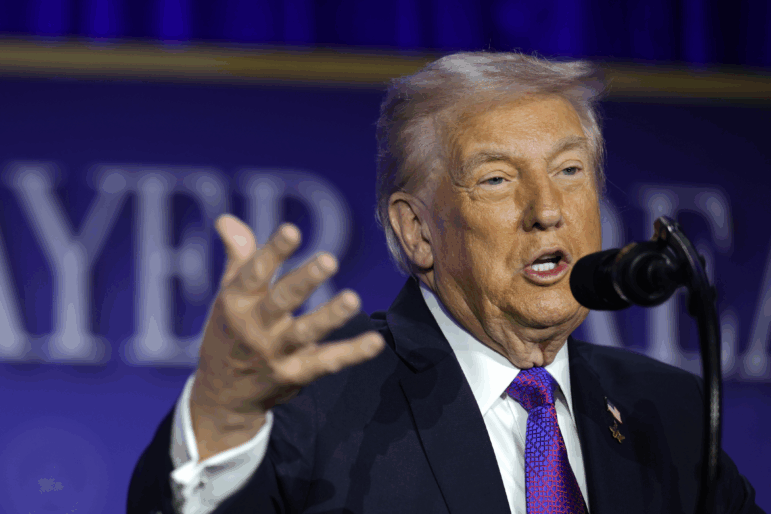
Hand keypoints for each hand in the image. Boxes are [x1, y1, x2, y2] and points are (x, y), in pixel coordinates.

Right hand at [190, 214, 384, 459]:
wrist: (221, 394)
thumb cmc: (230, 331)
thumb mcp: (229, 294)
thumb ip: (238, 256)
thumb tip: (227, 219)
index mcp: (237, 301)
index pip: (255, 273)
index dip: (273, 251)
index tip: (292, 230)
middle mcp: (254, 327)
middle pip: (281, 301)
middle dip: (304, 281)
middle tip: (329, 260)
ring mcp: (275, 353)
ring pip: (305, 333)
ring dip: (329, 316)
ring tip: (353, 299)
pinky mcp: (295, 374)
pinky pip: (326, 363)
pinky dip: (351, 354)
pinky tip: (375, 342)